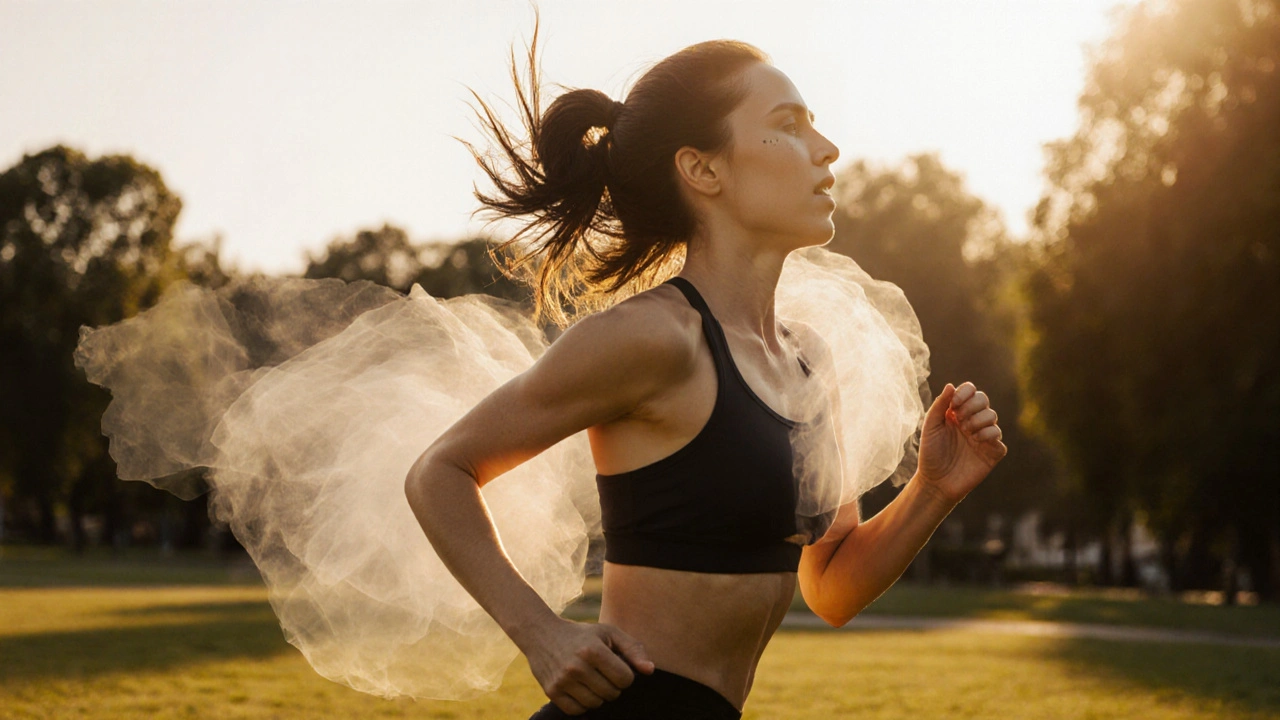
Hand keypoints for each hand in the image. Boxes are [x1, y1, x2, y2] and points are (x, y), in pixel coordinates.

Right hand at [520, 617, 654, 714]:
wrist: (541, 634)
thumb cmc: (582, 634)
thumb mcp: (608, 633)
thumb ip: (633, 649)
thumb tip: (650, 670)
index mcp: (593, 650)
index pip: (625, 679)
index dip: (625, 675)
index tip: (617, 667)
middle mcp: (576, 666)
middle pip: (611, 693)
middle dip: (613, 686)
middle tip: (603, 673)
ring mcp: (562, 680)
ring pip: (595, 704)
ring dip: (598, 695)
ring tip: (592, 680)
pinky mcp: (551, 691)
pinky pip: (577, 710)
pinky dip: (582, 704)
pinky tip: (580, 689)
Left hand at [916, 382, 1006, 504]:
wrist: (936, 483)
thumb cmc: (931, 454)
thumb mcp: (930, 427)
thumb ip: (940, 405)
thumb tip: (951, 385)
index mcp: (956, 412)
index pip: (969, 391)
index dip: (965, 393)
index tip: (954, 405)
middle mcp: (972, 421)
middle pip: (983, 399)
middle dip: (972, 406)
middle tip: (959, 420)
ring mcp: (983, 436)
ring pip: (992, 415)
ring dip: (979, 420)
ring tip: (966, 432)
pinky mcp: (992, 451)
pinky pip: (998, 434)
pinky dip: (988, 433)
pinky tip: (976, 440)